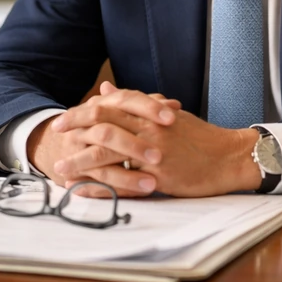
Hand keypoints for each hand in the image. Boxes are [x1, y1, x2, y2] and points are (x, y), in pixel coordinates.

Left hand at [52, 82, 262, 197]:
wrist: (227, 156)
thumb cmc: (199, 137)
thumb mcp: (166, 114)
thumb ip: (134, 103)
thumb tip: (106, 89)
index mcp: (148, 112)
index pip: (107, 107)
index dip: (81, 113)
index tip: (63, 119)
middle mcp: (147, 127)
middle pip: (101, 124)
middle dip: (74, 131)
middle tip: (53, 138)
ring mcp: (152, 150)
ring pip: (106, 152)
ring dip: (79, 161)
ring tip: (59, 170)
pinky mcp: (158, 174)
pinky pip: (122, 180)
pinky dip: (100, 186)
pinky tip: (85, 191)